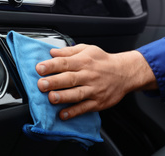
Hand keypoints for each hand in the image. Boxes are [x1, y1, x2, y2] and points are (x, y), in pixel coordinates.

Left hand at [36, 44, 157, 119]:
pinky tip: (63, 114)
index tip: (39, 68)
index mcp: (83, 61)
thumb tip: (52, 52)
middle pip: (69, 78)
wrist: (125, 73)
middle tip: (41, 84)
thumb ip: (68, 51)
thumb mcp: (87, 49)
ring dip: (63, 97)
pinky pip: (84, 108)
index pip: (65, 63)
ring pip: (77, 94)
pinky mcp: (98, 102)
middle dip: (54, 82)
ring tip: (51, 98)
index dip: (51, 66)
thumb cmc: (103, 61)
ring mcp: (93, 90)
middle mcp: (88, 75)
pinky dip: (74, 112)